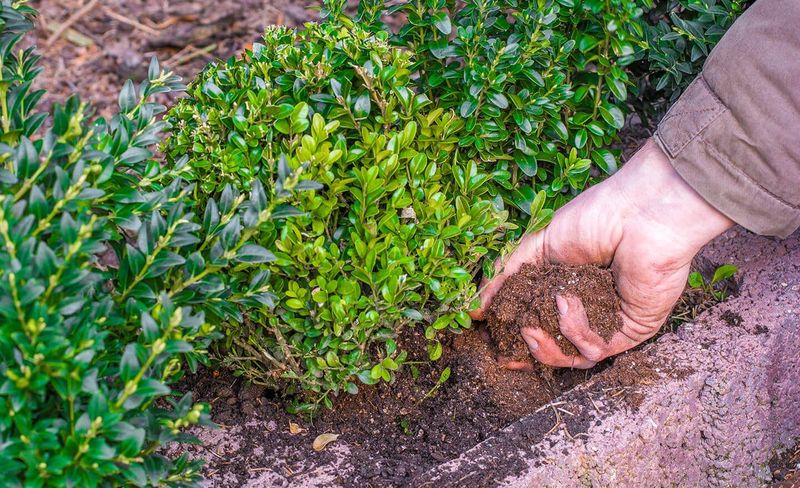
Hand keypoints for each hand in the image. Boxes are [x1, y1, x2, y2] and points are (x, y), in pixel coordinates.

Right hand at [472, 139, 733, 368]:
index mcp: (568, 291)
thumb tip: (477, 308)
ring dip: (547, 346)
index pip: (540, 325)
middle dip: (530, 349)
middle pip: (555, 349)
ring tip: (533, 327)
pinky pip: (595, 350)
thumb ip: (508, 277)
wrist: (638, 214)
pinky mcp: (630, 331)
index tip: (495, 345)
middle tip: (514, 341)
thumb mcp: (539, 246)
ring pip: (573, 357)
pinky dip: (574, 330)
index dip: (516, 339)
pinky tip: (568, 302)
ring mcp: (610, 323)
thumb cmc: (595, 219)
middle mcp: (590, 310)